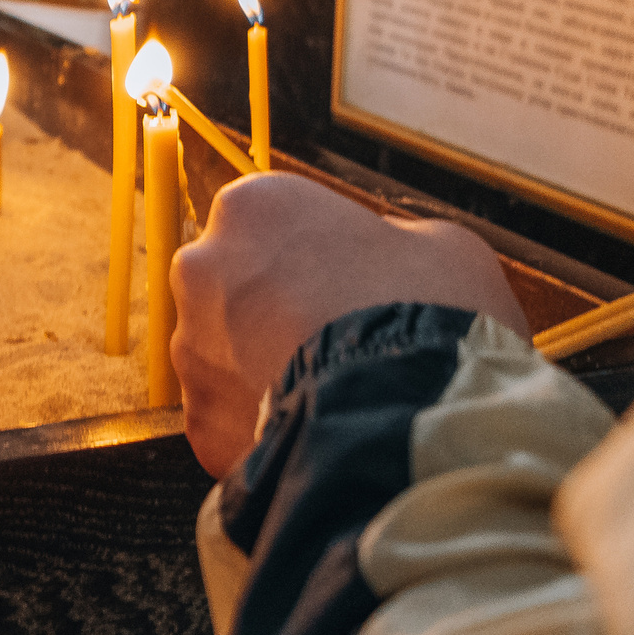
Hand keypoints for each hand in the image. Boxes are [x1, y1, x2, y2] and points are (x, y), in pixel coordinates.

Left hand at [171, 173, 525, 477]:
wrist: (408, 420)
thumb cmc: (430, 317)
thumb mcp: (443, 247)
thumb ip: (394, 240)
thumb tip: (388, 258)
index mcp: (255, 206)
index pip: (268, 221)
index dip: (312, 257)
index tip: (345, 282)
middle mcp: (202, 266)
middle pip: (233, 285)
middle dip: (272, 311)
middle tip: (334, 339)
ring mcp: (190, 345)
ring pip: (222, 355)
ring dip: (261, 369)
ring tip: (329, 392)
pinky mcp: (195, 419)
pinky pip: (227, 418)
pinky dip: (260, 425)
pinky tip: (314, 428)